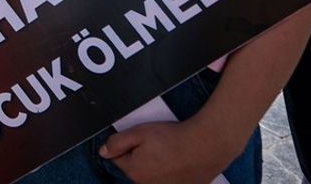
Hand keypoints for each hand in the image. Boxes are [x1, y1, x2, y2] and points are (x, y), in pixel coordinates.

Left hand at [100, 120, 234, 183]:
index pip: (119, 158)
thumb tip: (103, 152)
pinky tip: (180, 160)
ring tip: (171, 150)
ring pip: (153, 173)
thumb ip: (117, 142)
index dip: (128, 144)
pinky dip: (173, 170)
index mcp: (134, 172)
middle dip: (142, 155)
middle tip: (159, 142)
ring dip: (157, 163)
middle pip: (137, 167)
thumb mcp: (139, 132)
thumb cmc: (174, 138)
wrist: (207, 144)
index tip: (142, 138)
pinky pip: (170, 178)